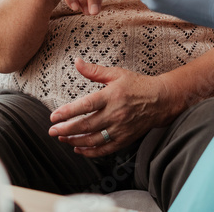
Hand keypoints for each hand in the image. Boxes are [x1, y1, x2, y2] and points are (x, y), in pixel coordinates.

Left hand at [47, 58, 178, 156]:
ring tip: (62, 138)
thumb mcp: (116, 74)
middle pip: (86, 125)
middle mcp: (115, 114)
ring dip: (75, 141)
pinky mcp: (124, 139)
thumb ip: (94, 71)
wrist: (161, 100)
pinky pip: (104, 149)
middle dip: (66, 130)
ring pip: (93, 140)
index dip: (67, 112)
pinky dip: (90, 152)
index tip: (54, 117)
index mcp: (111, 96)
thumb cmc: (137, 85)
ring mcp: (120, 129)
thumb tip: (77, 62)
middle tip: (52, 131)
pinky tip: (78, 149)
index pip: (85, 106)